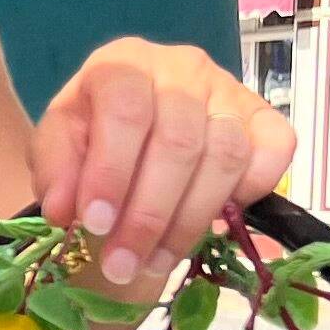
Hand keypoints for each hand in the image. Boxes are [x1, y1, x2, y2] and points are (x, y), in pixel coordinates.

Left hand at [33, 40, 296, 289]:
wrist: (134, 134)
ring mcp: (230, 90)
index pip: (125, 112)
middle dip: (148, 216)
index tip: (95, 225)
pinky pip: (274, 153)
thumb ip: (56, 173)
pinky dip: (249, 192)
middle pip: (178, 143)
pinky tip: (214, 223)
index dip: (111, 172)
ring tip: (154, 264)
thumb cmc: (91, 139)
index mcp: (124, 63)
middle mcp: (183, 67)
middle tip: (121, 266)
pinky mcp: (265, 117)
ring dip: (189, 222)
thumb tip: (64, 211)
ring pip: (225, 157)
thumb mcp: (58, 150)